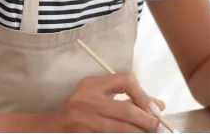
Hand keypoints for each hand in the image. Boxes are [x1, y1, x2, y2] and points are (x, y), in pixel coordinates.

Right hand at [49, 73, 165, 131]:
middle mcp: (87, 100)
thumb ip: (128, 99)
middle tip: (159, 128)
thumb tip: (159, 106)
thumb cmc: (80, 111)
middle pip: (126, 111)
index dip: (144, 95)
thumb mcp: (99, 98)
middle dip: (147, 121)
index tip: (155, 109)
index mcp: (92, 85)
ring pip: (121, 129)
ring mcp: (83, 121)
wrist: (50, 128)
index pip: (125, 80)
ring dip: (139, 133)